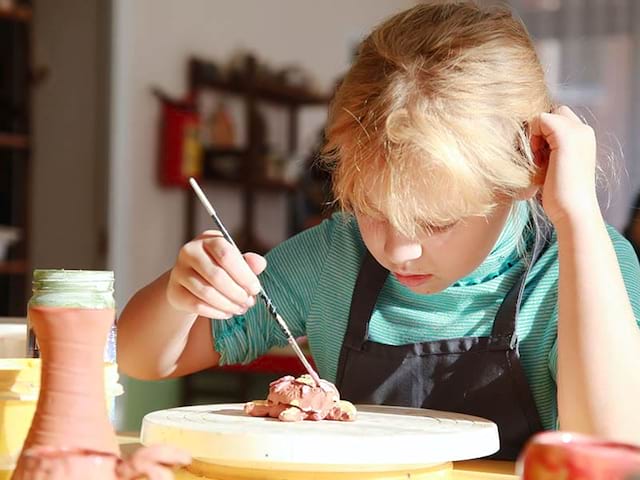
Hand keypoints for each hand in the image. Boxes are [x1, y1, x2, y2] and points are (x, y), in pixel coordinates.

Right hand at [166, 230, 265, 318]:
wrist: (192, 284)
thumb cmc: (219, 270)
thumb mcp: (236, 263)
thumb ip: (249, 263)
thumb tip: (260, 263)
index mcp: (208, 240)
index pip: (226, 254)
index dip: (244, 274)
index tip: (255, 288)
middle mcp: (189, 252)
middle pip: (216, 275)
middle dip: (237, 292)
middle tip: (249, 302)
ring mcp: (179, 272)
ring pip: (206, 292)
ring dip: (228, 304)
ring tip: (240, 309)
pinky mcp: (174, 291)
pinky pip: (197, 305)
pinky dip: (216, 312)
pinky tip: (227, 313)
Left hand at [529, 106, 600, 225]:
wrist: (573, 211)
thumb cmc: (560, 196)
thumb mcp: (553, 167)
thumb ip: (548, 151)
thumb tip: (527, 140)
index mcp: (583, 139)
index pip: (558, 119)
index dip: (543, 132)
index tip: (539, 156)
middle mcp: (583, 131)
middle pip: (552, 113)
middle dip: (539, 130)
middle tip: (536, 156)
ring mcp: (577, 131)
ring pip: (545, 115)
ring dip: (534, 135)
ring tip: (537, 160)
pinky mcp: (566, 136)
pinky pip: (540, 118)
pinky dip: (532, 135)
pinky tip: (536, 158)